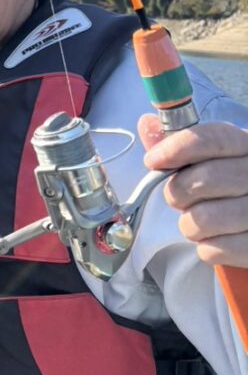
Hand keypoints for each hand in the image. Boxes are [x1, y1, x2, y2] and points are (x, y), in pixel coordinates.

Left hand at [138, 116, 247, 267]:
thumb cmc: (227, 186)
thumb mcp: (207, 158)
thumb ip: (177, 142)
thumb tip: (146, 124)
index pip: (214, 138)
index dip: (177, 148)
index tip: (152, 160)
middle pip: (206, 179)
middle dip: (179, 192)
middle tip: (180, 198)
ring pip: (205, 219)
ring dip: (190, 224)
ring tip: (199, 220)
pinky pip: (214, 250)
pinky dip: (206, 247)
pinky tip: (215, 238)